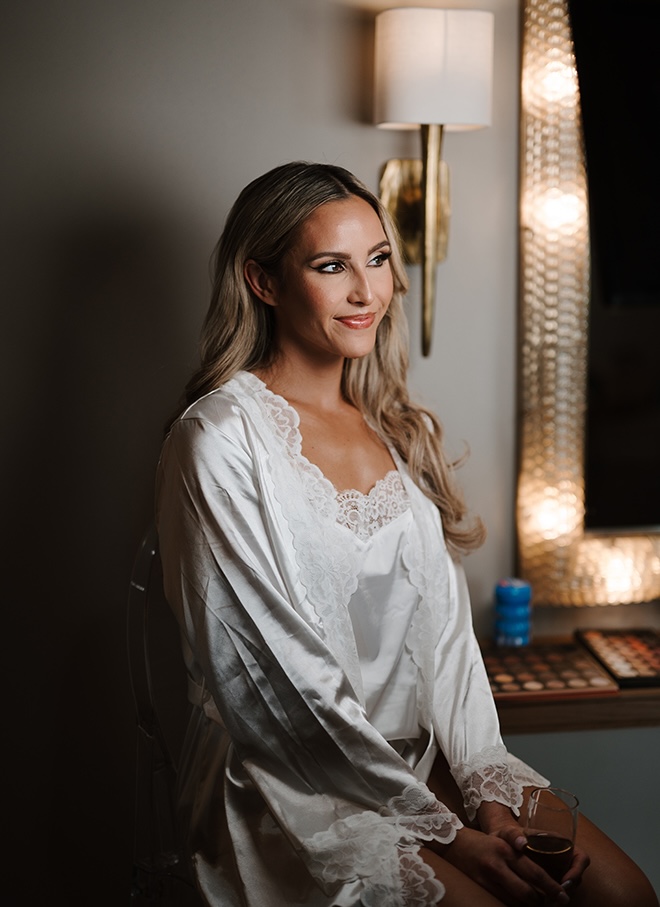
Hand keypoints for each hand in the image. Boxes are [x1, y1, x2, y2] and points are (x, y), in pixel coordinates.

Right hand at [433, 825, 573, 905]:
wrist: (452, 843)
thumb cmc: (482, 842)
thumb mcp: (503, 842)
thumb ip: (520, 855)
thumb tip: (542, 877)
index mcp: (506, 849)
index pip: (534, 872)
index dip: (551, 887)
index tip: (563, 895)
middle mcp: (497, 864)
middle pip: (527, 892)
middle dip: (543, 901)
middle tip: (554, 904)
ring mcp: (487, 878)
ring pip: (517, 901)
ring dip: (530, 906)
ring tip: (538, 904)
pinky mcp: (480, 887)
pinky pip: (503, 902)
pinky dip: (515, 905)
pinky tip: (520, 904)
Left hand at [477, 802, 589, 902]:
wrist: (502, 844)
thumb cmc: (509, 836)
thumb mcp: (509, 832)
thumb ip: (513, 835)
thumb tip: (521, 844)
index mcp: (560, 842)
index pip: (581, 857)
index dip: (577, 870)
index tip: (564, 881)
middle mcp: (563, 857)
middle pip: (577, 876)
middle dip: (569, 888)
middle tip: (556, 898)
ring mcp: (558, 869)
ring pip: (569, 886)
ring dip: (561, 894)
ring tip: (548, 902)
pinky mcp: (550, 879)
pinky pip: (558, 890)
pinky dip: (553, 897)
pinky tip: (542, 901)